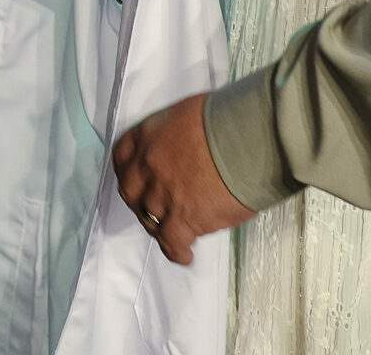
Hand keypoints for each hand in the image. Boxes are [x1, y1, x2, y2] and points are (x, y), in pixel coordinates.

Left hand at [111, 93, 256, 263]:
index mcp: (147, 137)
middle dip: (141, 202)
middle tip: (158, 207)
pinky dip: (177, 251)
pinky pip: (172, 242)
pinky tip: (185, 255)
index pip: (123, 157)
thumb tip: (187, 144)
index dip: (130, 172)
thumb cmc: (227, 118)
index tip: (139, 180)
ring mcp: (162, 195)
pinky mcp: (183, 219)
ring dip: (161, 227)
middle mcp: (147, 167)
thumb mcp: (188, 114)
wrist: (246, 139)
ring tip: (176, 233)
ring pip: (150, 220)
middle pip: (132, 192)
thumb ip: (177, 133)